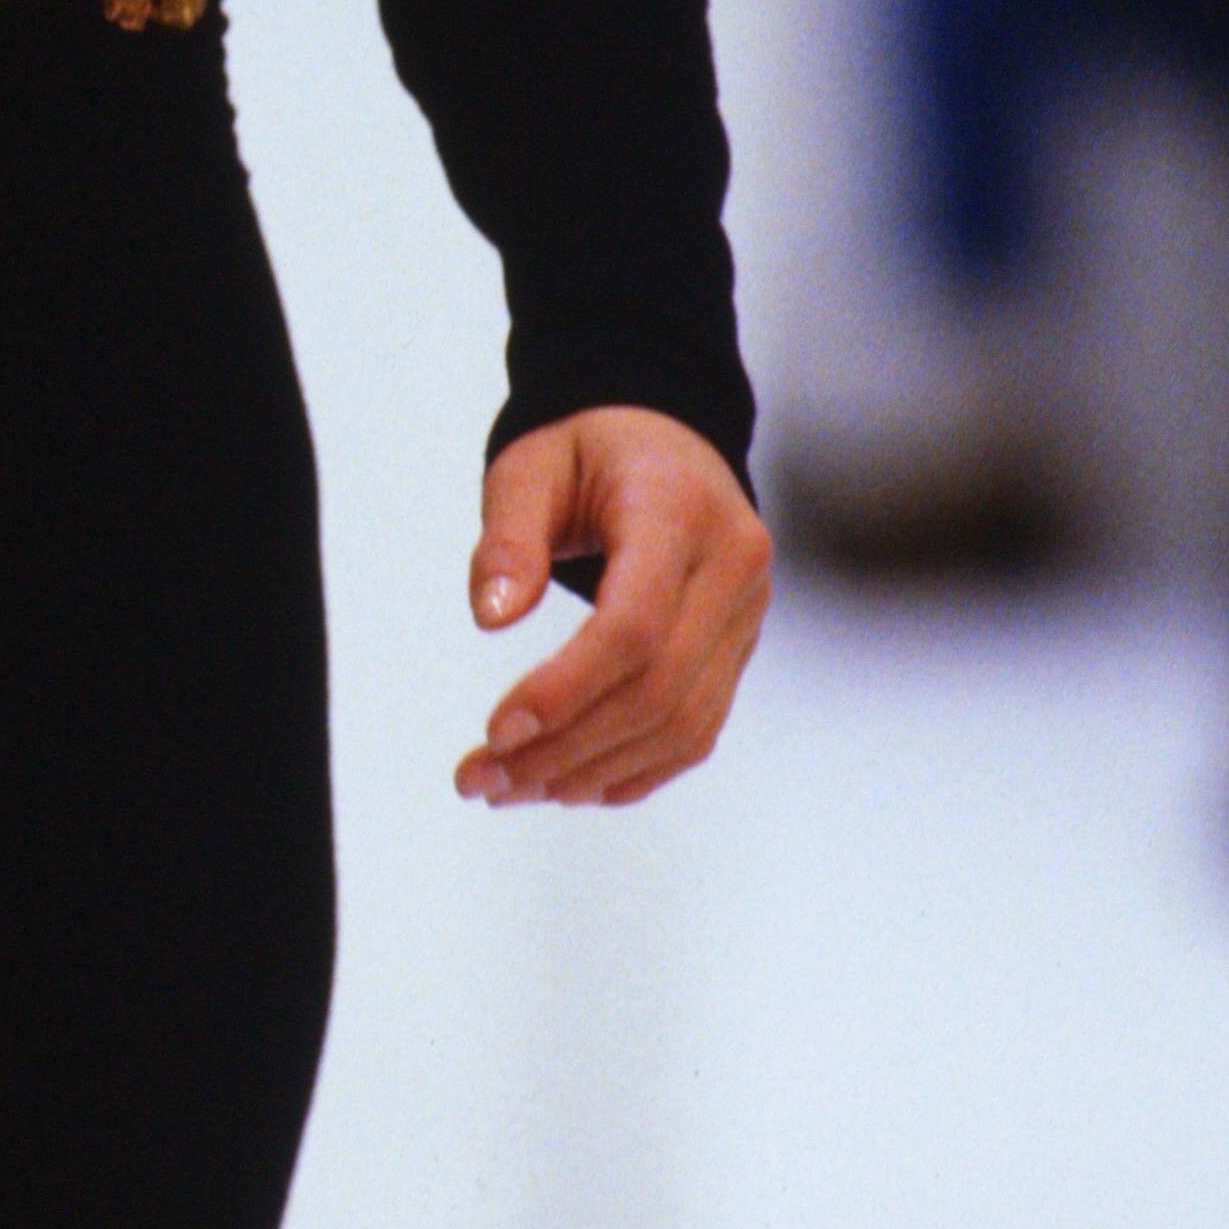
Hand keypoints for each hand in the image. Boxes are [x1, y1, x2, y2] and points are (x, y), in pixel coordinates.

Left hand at [456, 406, 769, 809]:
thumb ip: (508, 538)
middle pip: (660, 689)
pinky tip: (567, 784)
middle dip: (566, 748)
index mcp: (680, 511)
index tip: (496, 731)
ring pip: (682, 725)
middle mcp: (733, 568)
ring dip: (591, 771)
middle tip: (482, 779)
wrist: (662, 441)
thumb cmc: (588, 451)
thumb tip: (492, 617)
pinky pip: (697, 732)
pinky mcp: (738, 651)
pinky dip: (633, 771)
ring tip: (509, 788)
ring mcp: (746, 616)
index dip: (567, 688)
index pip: (636, 624)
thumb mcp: (529, 468)